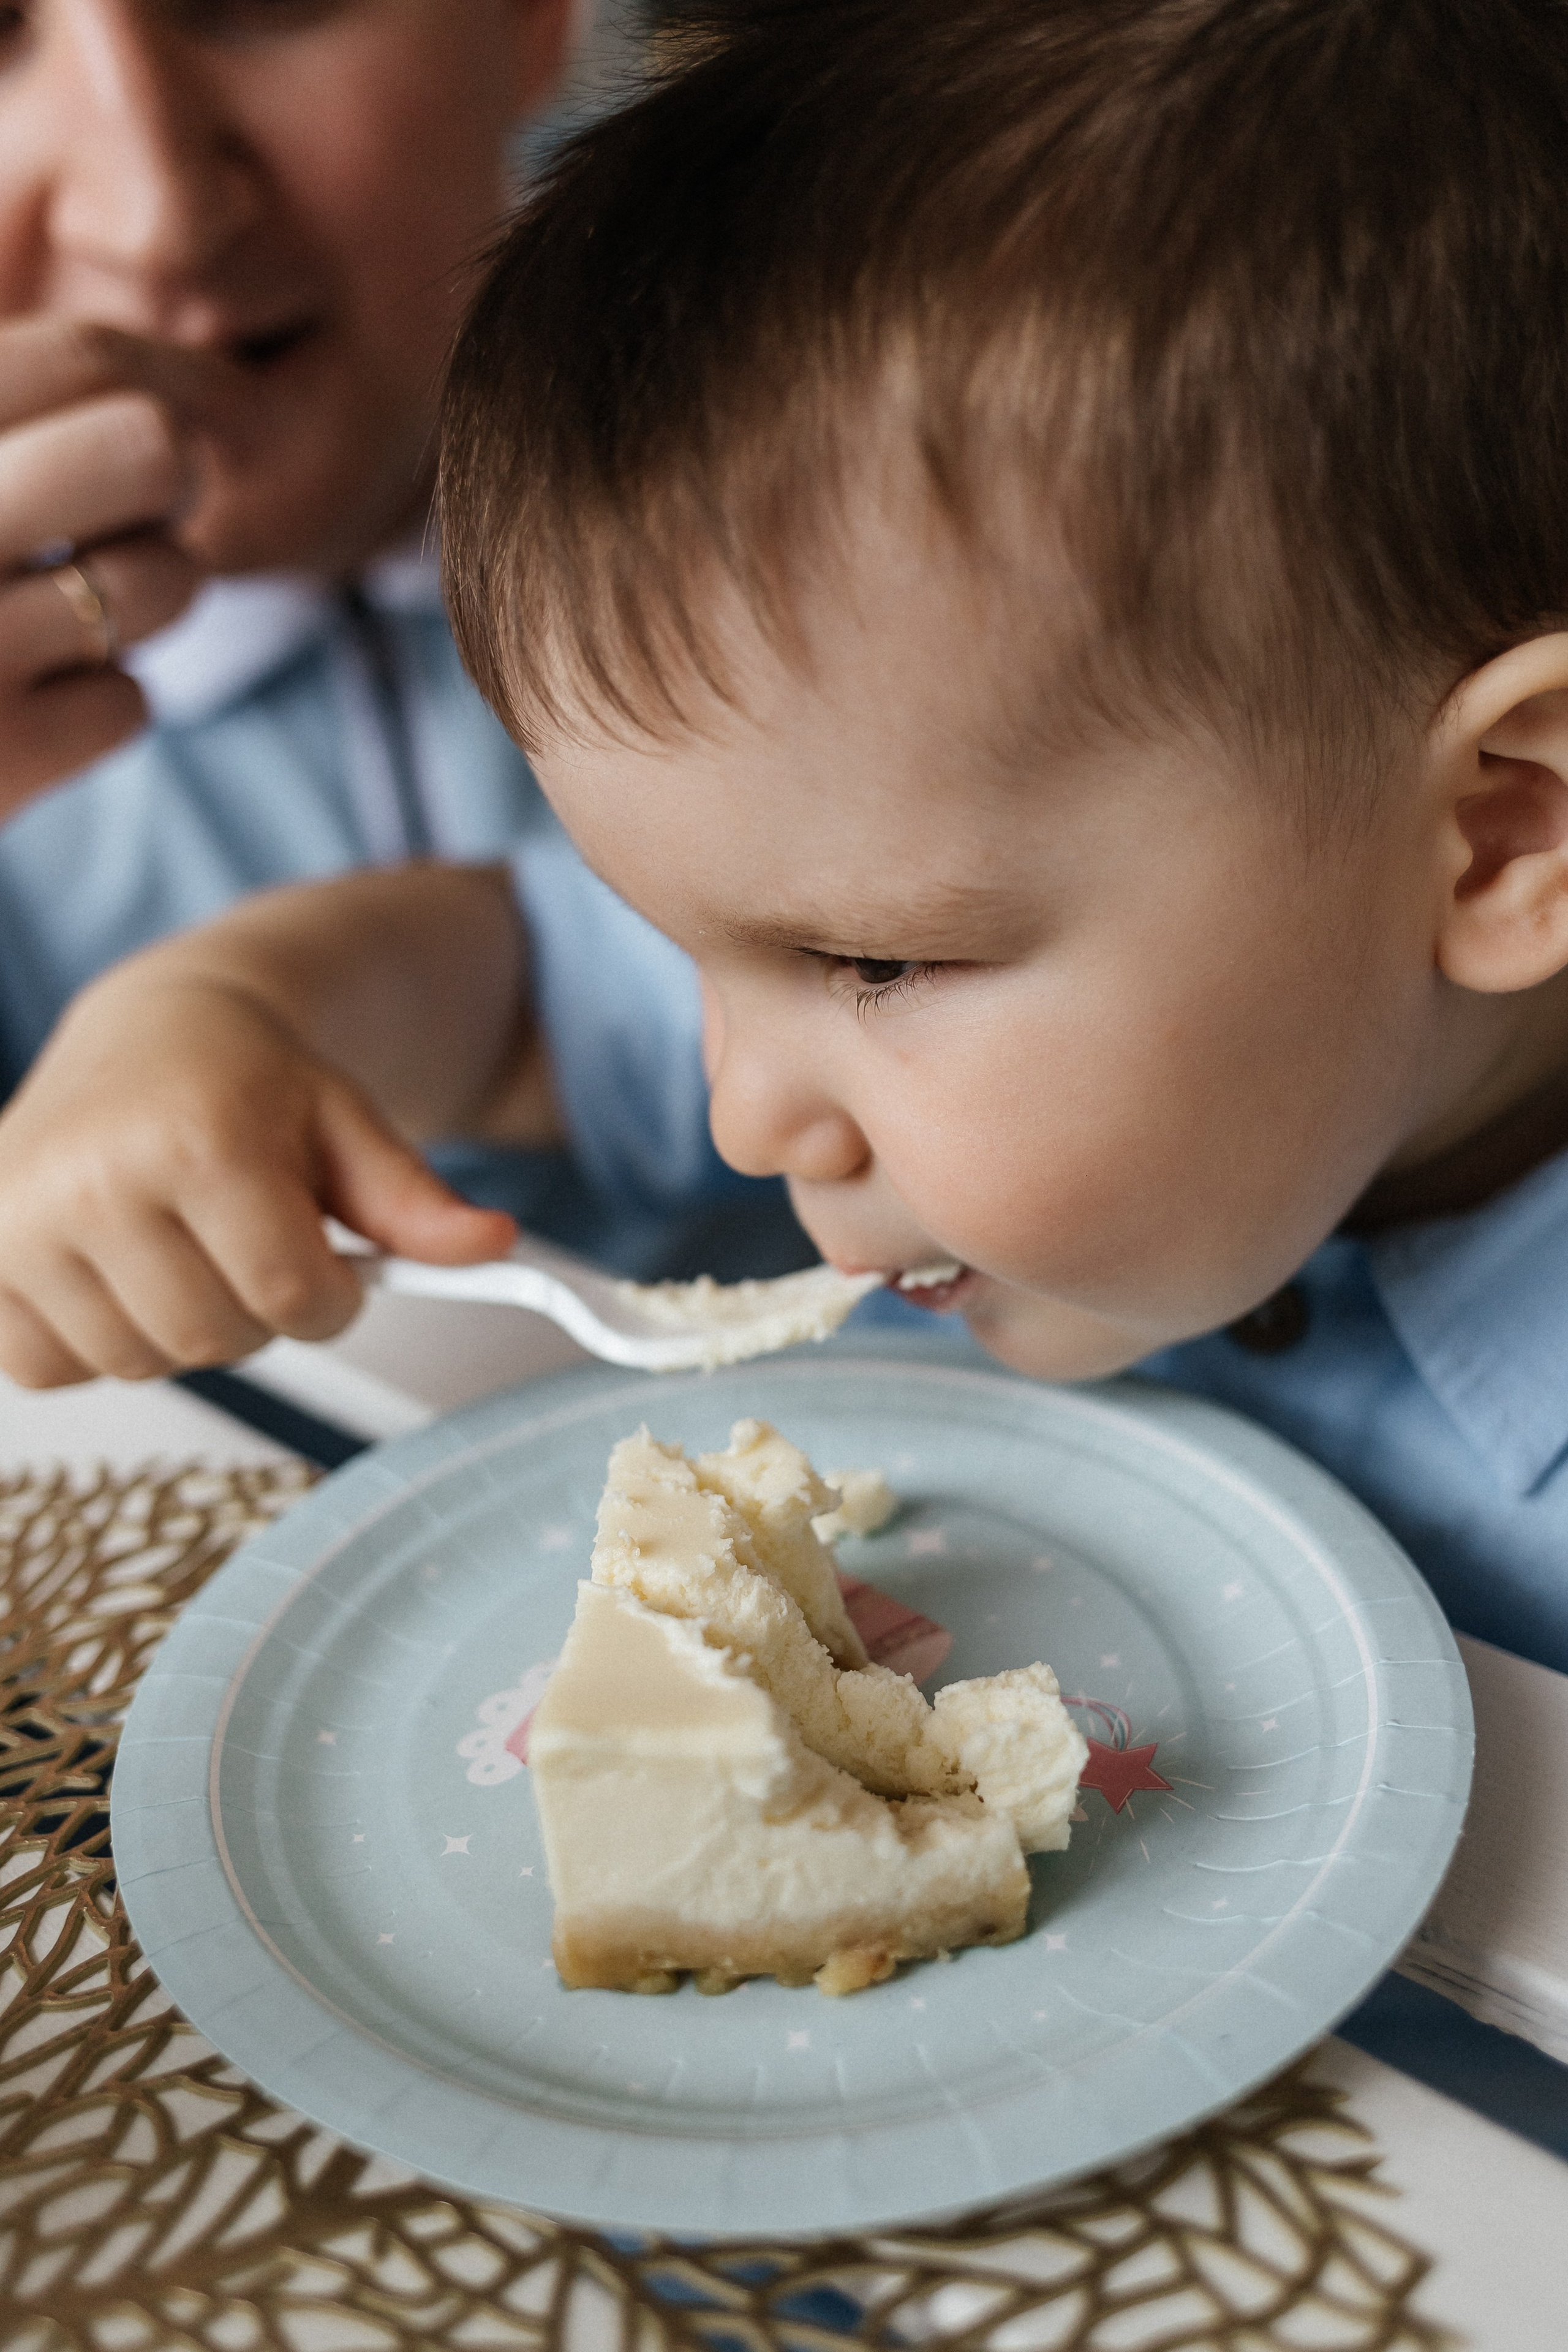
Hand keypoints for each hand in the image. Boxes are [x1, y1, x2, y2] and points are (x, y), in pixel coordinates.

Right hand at [0, 318, 224, 817]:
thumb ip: (7, 416)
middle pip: (152, 452)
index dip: (131, 398)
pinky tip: (16, 709)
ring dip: (134, 602)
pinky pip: (127, 703)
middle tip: (125, 514)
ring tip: (56, 612)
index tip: (112, 435)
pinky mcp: (1, 758)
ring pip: (164, 580)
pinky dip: (86, 711)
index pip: (80, 362)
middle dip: (157, 487)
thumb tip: (132, 383)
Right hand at [0, 957, 516, 1387]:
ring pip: (137, 1361)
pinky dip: (96, 1339)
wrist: (147, 1031)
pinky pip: (50, 1369)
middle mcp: (93, 1178)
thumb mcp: (348, 1123)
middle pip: (214, 1338)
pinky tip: (118, 1268)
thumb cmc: (248, 1079)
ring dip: (180, 1326)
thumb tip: (489, 1245)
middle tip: (249, 1240)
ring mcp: (17, 1222)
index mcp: (198, 1138)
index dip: (329, 1295)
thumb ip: (417, 1200)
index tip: (324, 1257)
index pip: (292, 1296)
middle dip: (256, 1309)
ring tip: (184, 1244)